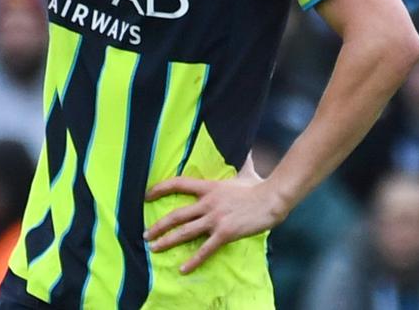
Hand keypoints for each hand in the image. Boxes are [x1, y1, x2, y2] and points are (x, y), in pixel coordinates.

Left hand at [143, 166, 286, 273]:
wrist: (272, 199)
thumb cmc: (259, 186)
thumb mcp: (245, 172)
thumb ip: (241, 163)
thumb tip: (248, 150)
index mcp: (209, 187)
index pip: (178, 184)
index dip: (160, 189)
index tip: (146, 196)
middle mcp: (207, 203)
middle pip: (176, 214)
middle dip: (158, 226)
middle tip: (146, 235)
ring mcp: (215, 219)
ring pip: (185, 232)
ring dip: (167, 241)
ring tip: (154, 249)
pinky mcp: (225, 233)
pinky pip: (205, 249)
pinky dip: (193, 260)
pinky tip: (182, 269)